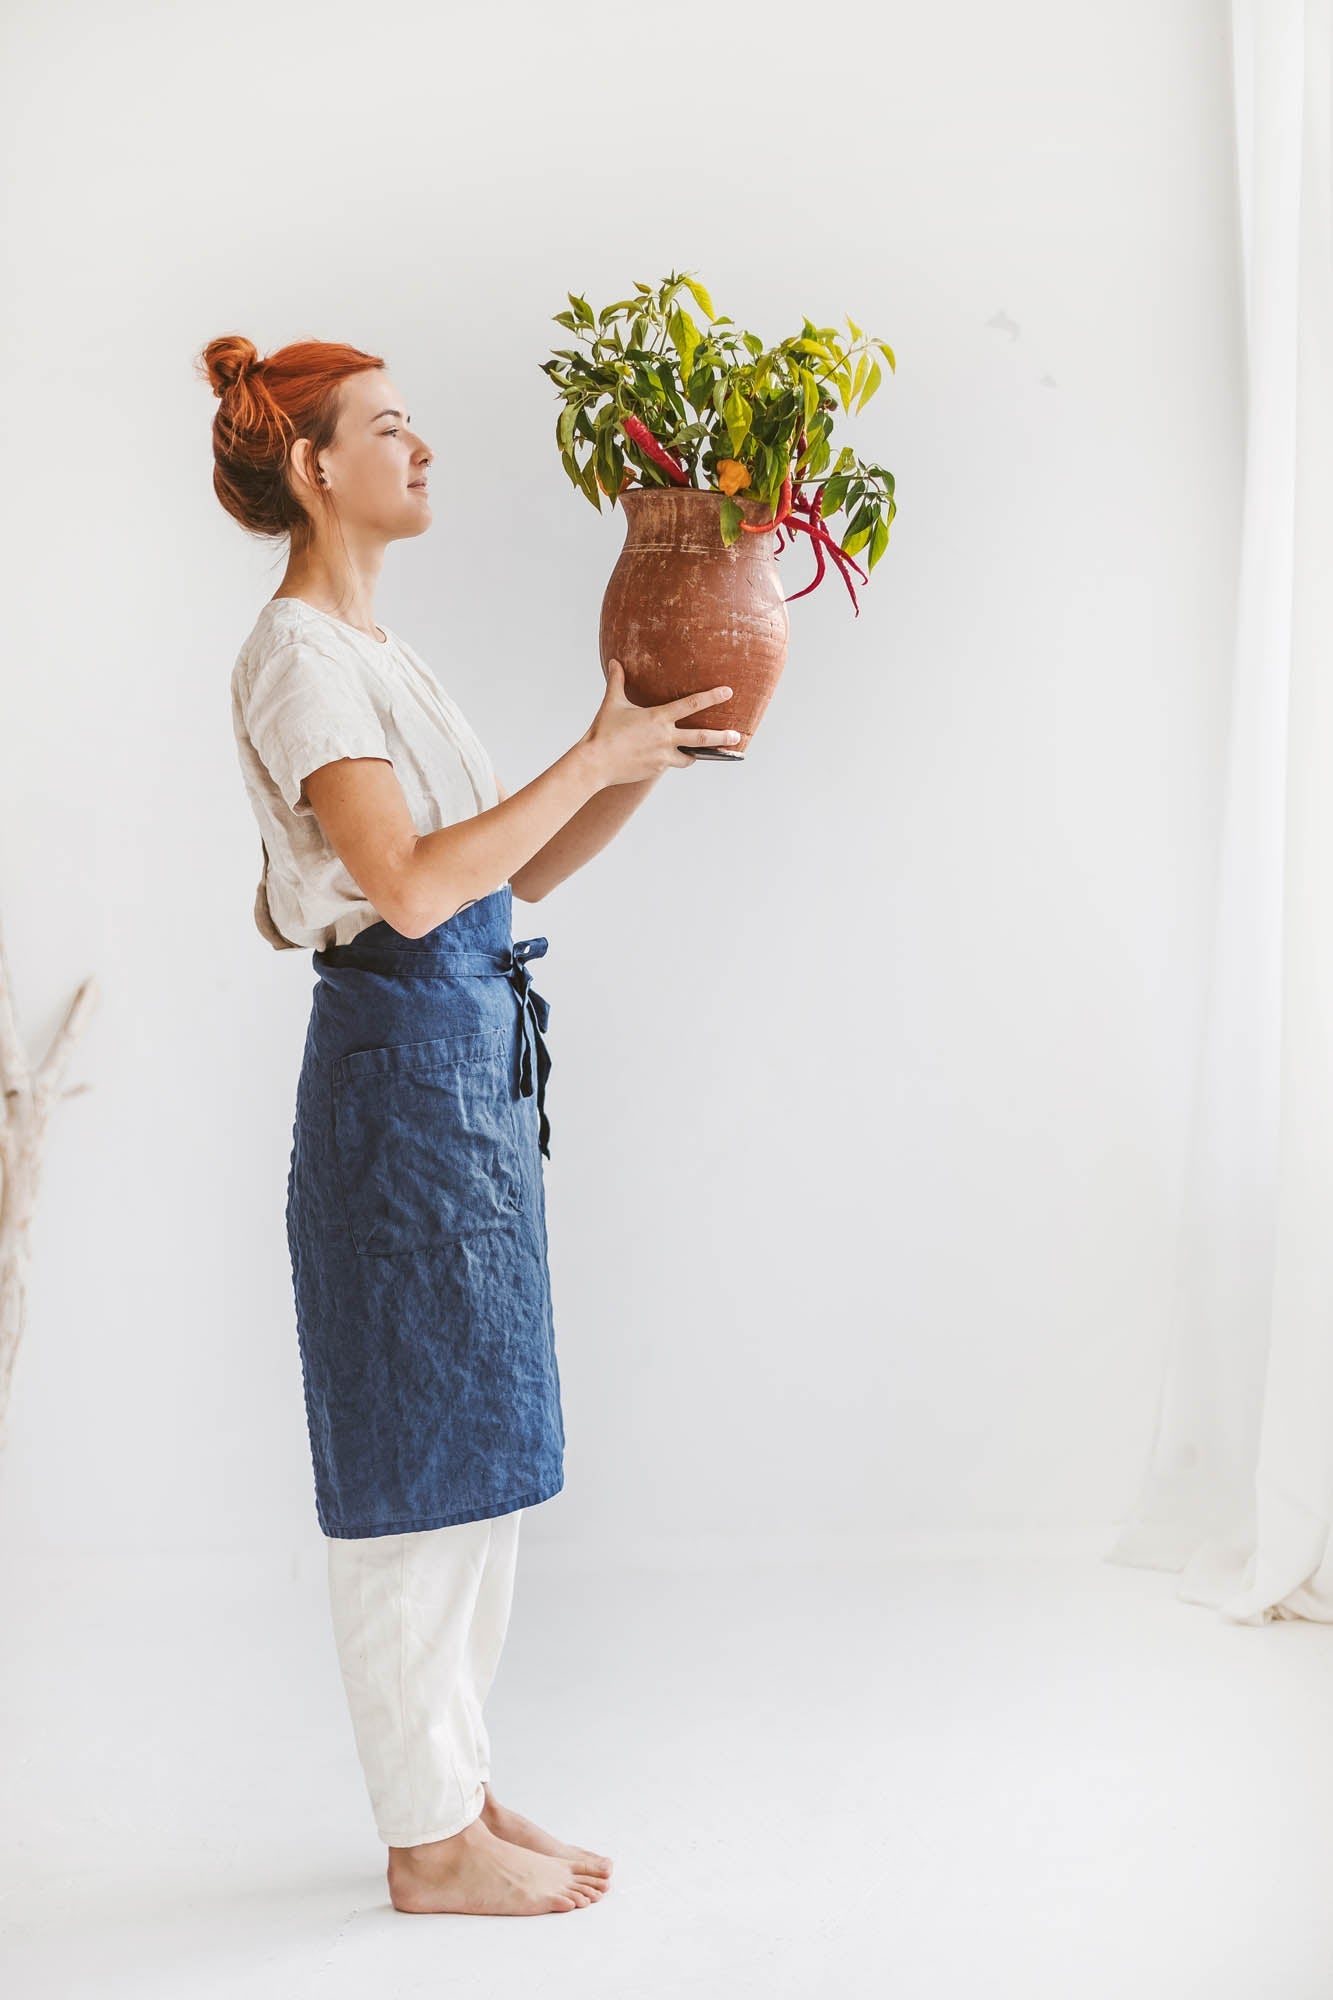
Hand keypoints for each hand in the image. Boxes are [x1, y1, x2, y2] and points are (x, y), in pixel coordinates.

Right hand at [580, 658, 740, 784]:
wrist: (595, 762)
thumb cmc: (603, 731)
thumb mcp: (612, 703)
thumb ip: (617, 681)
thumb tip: (614, 661)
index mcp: (658, 717)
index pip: (691, 704)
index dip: (712, 697)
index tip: (728, 692)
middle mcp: (665, 737)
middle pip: (701, 737)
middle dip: (721, 737)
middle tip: (736, 735)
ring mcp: (662, 756)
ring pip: (690, 757)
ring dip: (698, 755)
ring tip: (706, 753)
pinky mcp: (656, 769)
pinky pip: (671, 765)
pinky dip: (674, 760)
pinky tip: (671, 759)